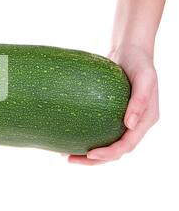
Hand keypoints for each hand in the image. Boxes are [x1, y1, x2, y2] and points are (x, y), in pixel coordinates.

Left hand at [68, 45, 158, 164]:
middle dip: (93, 160)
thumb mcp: (145, 78)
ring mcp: (124, 121)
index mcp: (146, 121)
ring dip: (87, 154)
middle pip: (115, 151)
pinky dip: (85, 136)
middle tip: (69, 159)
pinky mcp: (112, 115)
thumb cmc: (139, 62)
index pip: (128, 145)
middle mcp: (135, 125)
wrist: (131, 51)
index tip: (90, 154)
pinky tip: (67, 136)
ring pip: (106, 144)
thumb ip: (140, 100)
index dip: (109, 153)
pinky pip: (99, 131)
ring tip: (64, 155)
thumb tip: (129, 124)